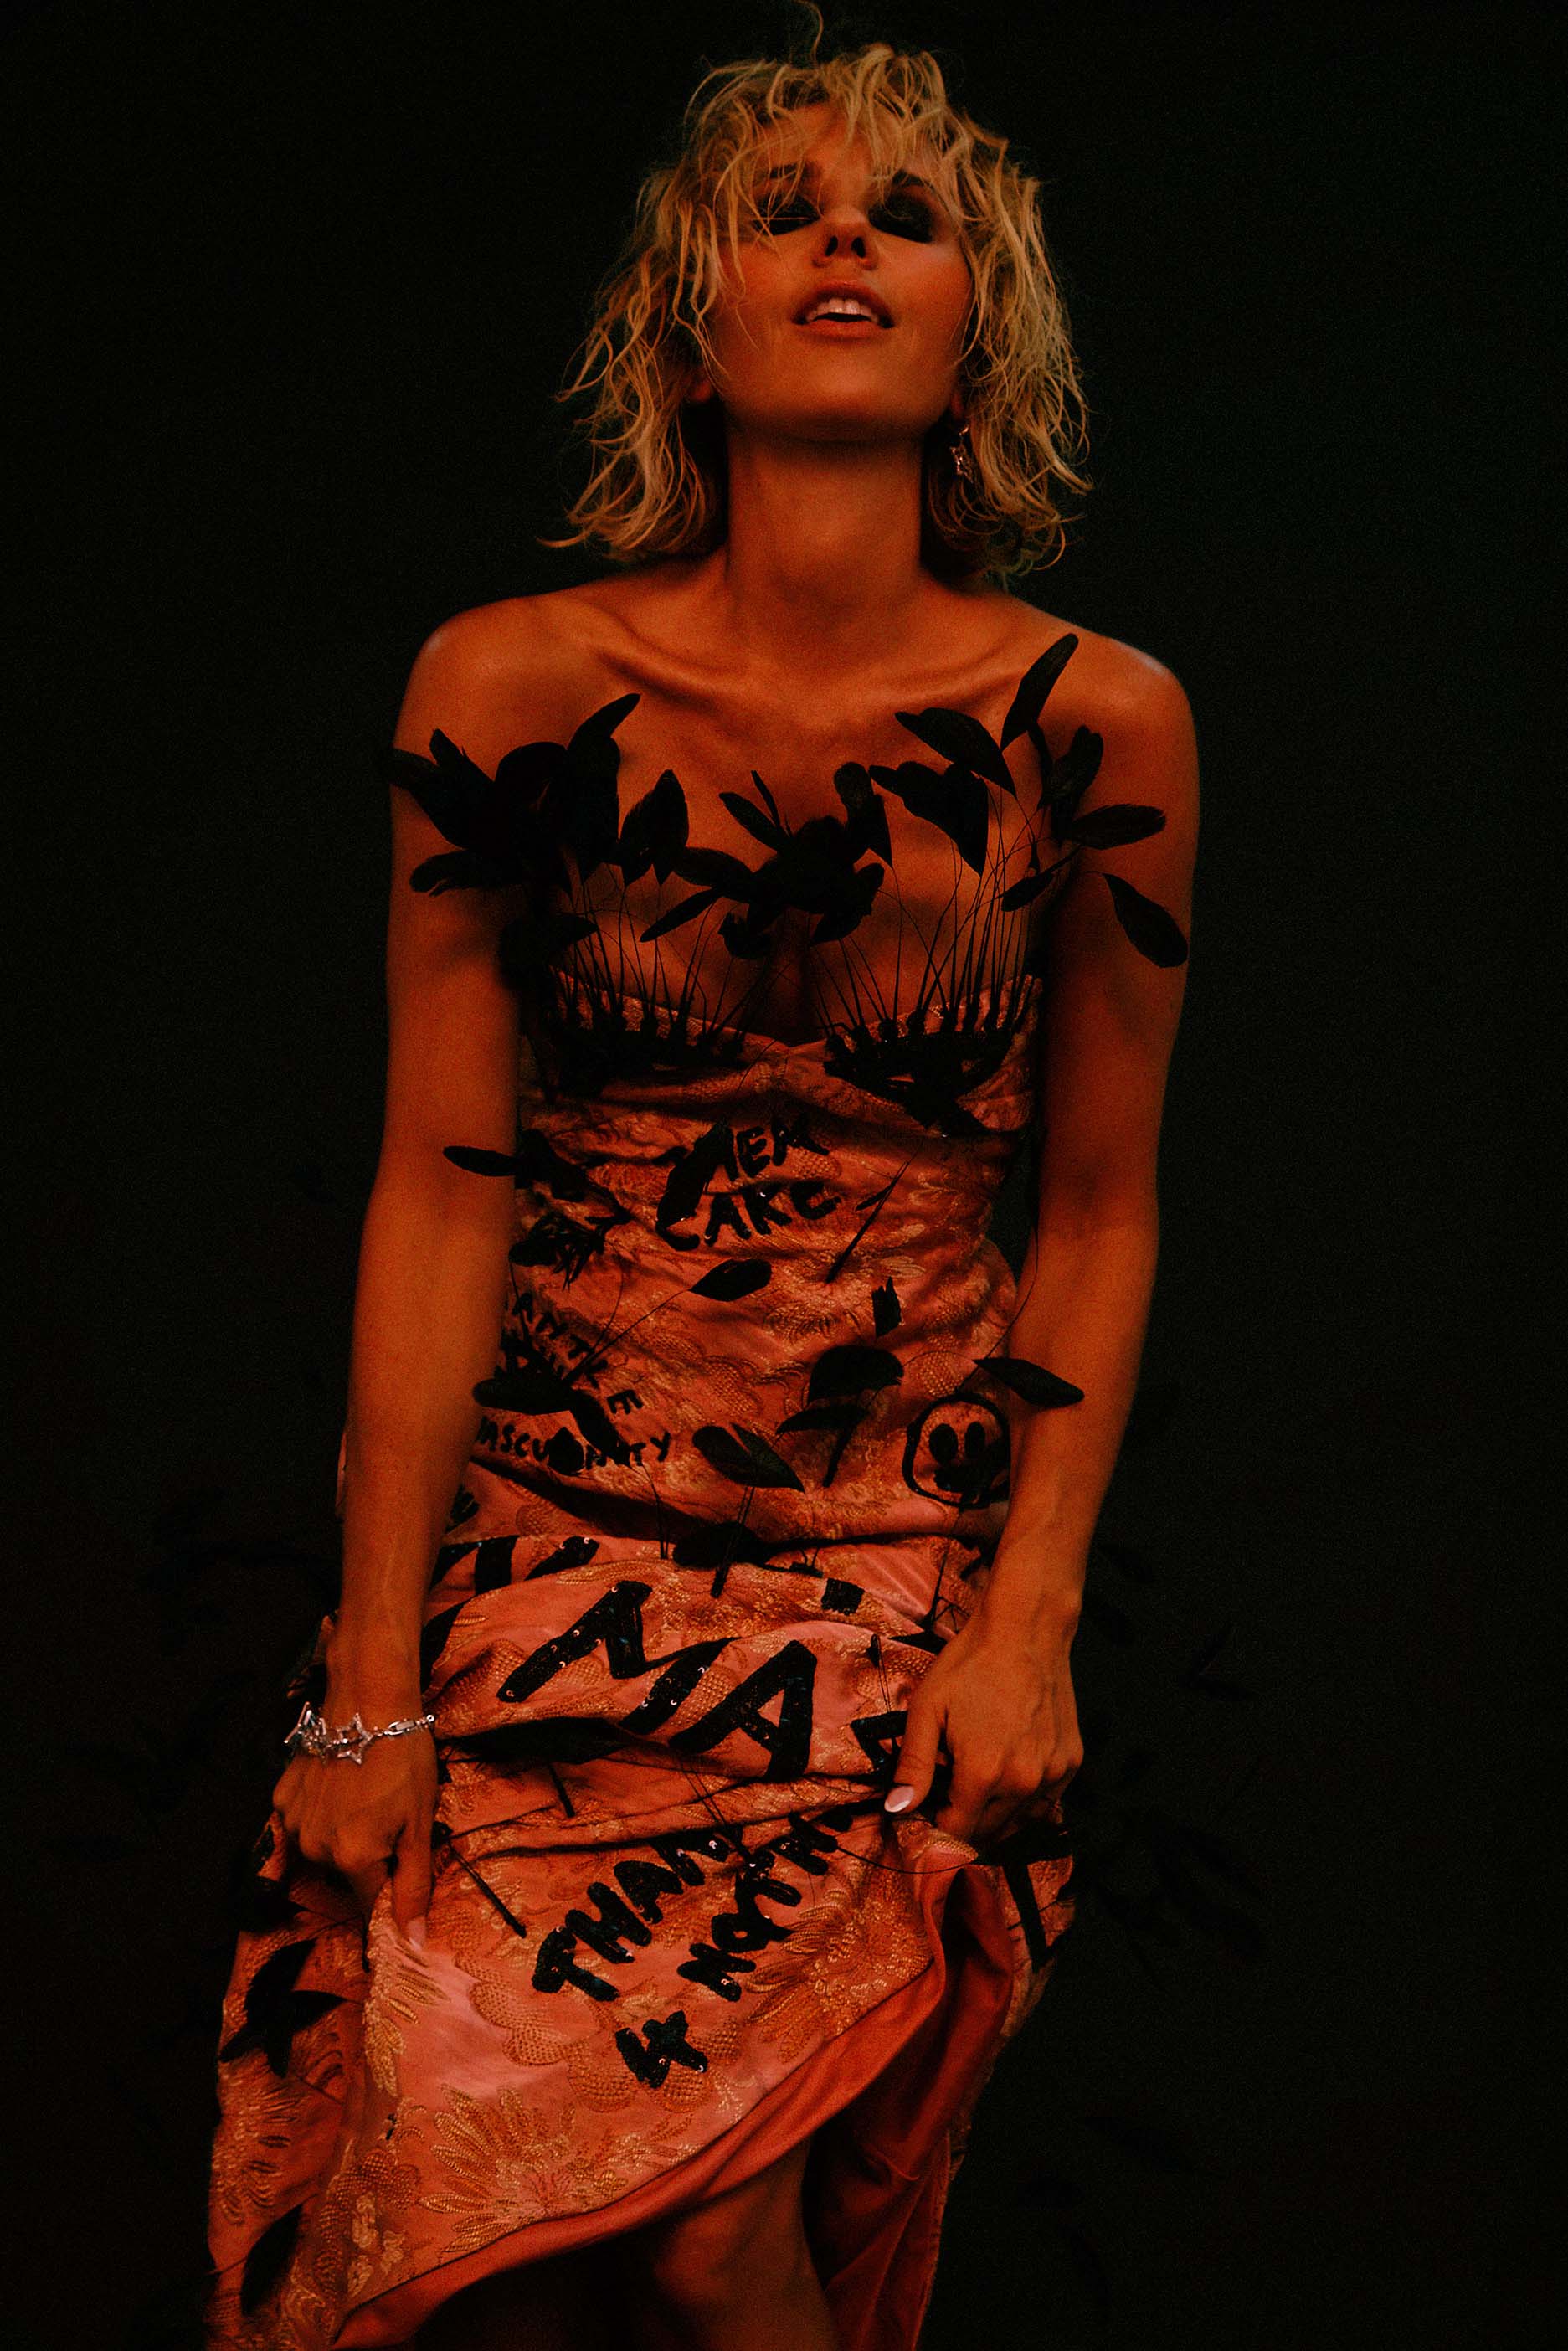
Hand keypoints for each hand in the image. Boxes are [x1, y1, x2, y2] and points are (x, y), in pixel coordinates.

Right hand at [271, 1699, 436, 1943]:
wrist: (368, 1698)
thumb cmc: (403, 1758)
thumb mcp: (420, 1824)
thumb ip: (413, 1886)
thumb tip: (412, 1943)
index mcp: (351, 1858)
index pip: (370, 1905)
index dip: (391, 1893)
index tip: (401, 1867)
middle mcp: (314, 1847)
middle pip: (348, 1875)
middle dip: (370, 1858)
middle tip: (391, 1815)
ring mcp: (293, 1821)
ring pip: (324, 1850)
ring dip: (344, 1836)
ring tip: (366, 1795)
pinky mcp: (281, 1798)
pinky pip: (305, 1822)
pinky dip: (322, 1813)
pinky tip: (341, 1784)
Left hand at [884, 1602, 1081, 1851]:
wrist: (1025, 1630)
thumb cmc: (972, 1664)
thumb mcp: (928, 1709)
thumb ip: (913, 1765)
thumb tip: (898, 1810)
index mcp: (983, 1774)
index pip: (956, 1831)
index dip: (935, 1826)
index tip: (926, 1809)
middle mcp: (1022, 1782)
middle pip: (987, 1832)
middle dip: (962, 1822)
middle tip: (946, 1795)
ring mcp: (1052, 1773)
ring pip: (1018, 1823)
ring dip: (993, 1817)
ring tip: (974, 1789)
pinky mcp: (1071, 1762)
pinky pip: (1045, 1803)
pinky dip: (1024, 1802)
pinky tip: (1007, 1781)